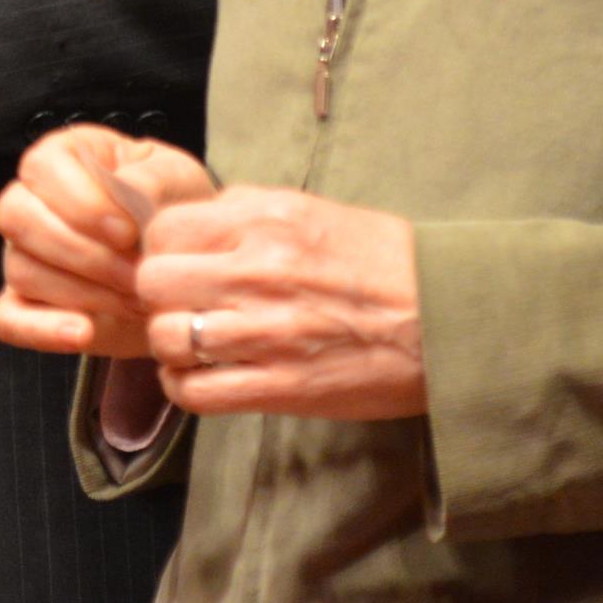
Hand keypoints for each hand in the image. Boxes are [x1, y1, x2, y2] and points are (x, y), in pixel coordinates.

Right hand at [0, 125, 217, 357]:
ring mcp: (23, 254)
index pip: (41, 168)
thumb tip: (125, 191)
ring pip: (21, 269)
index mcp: (65, 157)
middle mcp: (33, 202)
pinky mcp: (27, 305)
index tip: (128, 232)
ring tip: (134, 302)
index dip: (80, 203)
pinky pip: (8, 319)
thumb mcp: (179, 182)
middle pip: (17, 217)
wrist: (184, 271)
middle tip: (134, 274)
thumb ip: (152, 180)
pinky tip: (83, 334)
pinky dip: (41, 329)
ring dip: (82, 292)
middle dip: (82, 252)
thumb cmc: (175, 213)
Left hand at [130, 187, 423, 420]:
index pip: (164, 228)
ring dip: (171, 345)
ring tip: (194, 345)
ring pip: (166, 338)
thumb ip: (249, 213)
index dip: (162, 248)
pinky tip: (204, 377)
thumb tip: (194, 221)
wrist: (449, 319)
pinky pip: (194, 392)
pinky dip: (186, 387)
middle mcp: (258, 270)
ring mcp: (266, 332)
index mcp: (267, 220)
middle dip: (158, 295)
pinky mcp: (280, 387)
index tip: (178, 262)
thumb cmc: (386, 263)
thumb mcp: (315, 211)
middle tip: (182, 304)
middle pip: (153, 282)